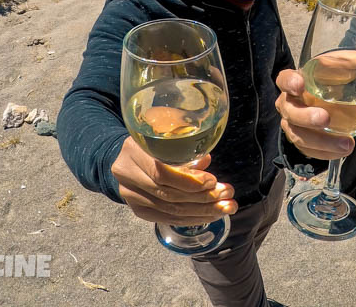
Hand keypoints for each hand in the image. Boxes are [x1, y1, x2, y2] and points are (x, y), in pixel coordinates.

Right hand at [111, 137, 237, 225]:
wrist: (128, 156)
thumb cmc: (154, 142)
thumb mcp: (166, 137)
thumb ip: (184, 148)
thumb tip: (205, 160)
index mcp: (133, 151)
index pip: (161, 172)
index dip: (188, 180)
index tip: (213, 181)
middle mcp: (127, 175)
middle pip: (168, 194)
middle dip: (203, 197)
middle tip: (228, 196)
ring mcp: (130, 196)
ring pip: (170, 209)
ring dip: (202, 210)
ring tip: (226, 207)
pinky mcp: (138, 210)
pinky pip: (167, 218)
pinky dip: (191, 218)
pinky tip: (210, 215)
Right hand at [275, 68, 354, 160]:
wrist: (336, 102)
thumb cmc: (335, 81)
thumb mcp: (345, 68)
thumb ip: (354, 63)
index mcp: (295, 82)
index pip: (284, 79)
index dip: (289, 82)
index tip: (300, 85)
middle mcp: (289, 104)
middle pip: (289, 111)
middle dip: (306, 117)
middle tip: (325, 119)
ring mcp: (293, 125)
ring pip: (298, 135)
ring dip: (321, 141)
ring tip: (347, 143)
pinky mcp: (303, 142)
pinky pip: (309, 151)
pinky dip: (326, 153)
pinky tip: (344, 150)